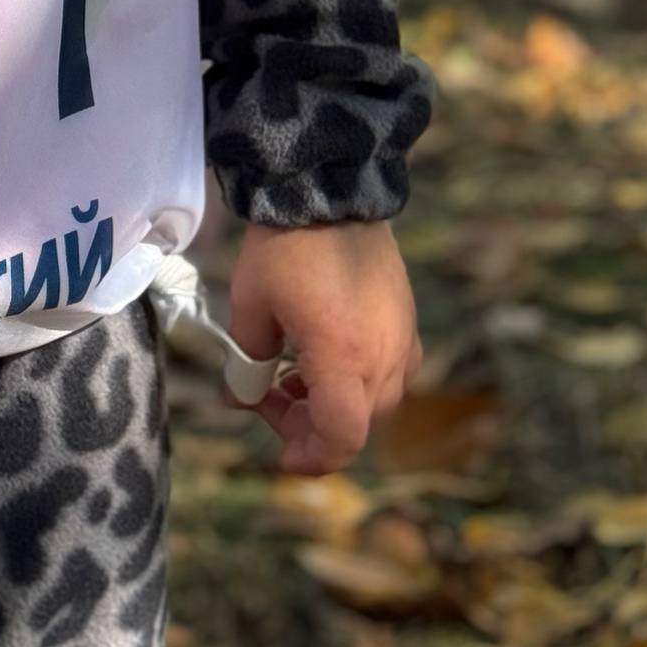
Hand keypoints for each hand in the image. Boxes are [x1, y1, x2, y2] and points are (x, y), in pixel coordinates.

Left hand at [228, 221, 421, 474]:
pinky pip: (392, 369)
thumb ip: (246, 360)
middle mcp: (383, 357)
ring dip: (337, 402)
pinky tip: (327, 351)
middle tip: (270, 397)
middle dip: (313, 425)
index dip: (311, 458)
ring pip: (377, 400)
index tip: (281, 454)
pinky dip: (360, 377)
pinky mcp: (406, 318)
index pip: (340, 438)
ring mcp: (401, 337)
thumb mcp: (251, 305)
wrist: (329, 189)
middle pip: (358, 425)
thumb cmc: (284, 247)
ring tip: (294, 373)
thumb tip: (240, 394)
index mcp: (344, 359)